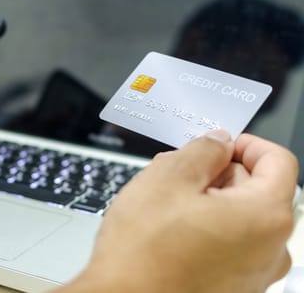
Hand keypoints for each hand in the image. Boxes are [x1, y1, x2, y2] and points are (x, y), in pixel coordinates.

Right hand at [59, 131, 297, 292]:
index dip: (245, 144)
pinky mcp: (231, 288)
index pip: (278, 161)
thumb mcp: (168, 177)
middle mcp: (269, 250)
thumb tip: (218, 143)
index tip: (219, 144)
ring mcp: (252, 274)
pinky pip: (229, 244)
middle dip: (218, 172)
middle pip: (256, 190)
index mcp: (264, 217)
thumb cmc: (143, 251)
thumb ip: (203, 150)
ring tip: (167, 197)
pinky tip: (170, 224)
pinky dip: (206, 226)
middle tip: (178, 168)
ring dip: (208, 198)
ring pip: (239, 217)